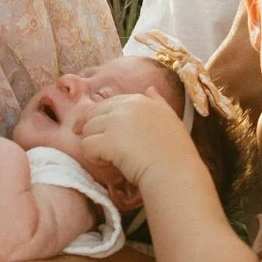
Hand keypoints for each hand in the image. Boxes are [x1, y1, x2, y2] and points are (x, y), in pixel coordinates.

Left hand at [69, 90, 190, 191]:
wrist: (175, 172)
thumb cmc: (176, 152)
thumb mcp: (170, 119)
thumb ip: (158, 102)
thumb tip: (150, 89)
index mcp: (140, 100)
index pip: (110, 103)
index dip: (104, 118)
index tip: (105, 131)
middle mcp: (126, 107)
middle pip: (93, 114)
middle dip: (93, 129)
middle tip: (98, 146)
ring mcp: (116, 122)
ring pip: (87, 129)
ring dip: (93, 144)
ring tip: (106, 157)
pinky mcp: (108, 141)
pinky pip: (86, 145)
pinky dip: (92, 156)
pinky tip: (105, 163)